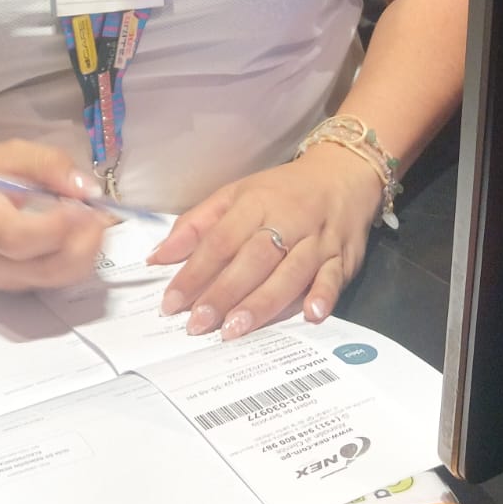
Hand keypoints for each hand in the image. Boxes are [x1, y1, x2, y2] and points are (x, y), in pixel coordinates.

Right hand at [0, 139, 106, 291]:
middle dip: (84, 242)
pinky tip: (82, 233)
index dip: (56, 226)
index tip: (83, 204)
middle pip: (46, 267)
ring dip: (87, 251)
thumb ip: (48, 165)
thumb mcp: (12, 154)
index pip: (17, 238)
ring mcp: (4, 279)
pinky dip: (79, 258)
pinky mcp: (19, 286)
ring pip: (58, 278)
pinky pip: (57, 279)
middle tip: (100, 212)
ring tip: (95, 219)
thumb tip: (87, 190)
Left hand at [147, 148, 383, 338]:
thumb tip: (158, 256)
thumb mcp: (236, 194)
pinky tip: (311, 315)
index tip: (172, 303)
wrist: (344, 174)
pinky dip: (324, 296)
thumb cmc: (281, 191)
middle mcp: (286, 221)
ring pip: (289, 273)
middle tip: (199, 324)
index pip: (220, 240)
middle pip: (253, 259)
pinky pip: (333, 278)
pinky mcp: (342, 257)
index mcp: (255, 203)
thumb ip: (196, 224)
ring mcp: (317, 240)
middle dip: (224, 293)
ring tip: (235, 330)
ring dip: (263, 303)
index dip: (194, 272)